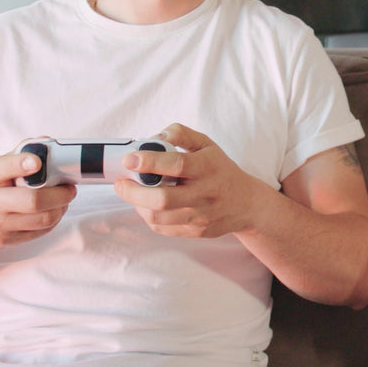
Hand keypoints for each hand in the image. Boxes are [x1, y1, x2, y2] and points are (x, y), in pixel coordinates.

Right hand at [0, 151, 75, 253]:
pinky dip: (52, 221)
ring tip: (63, 200)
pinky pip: (38, 232)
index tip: (36, 162)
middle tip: (69, 188)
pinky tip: (52, 212)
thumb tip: (47, 142)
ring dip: (61, 208)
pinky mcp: (2, 242)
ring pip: (41, 219)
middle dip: (59, 194)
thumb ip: (17, 154)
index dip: (19, 164)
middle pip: (32, 200)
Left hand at [115, 123, 264, 237]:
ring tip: (132, 192)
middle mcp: (205, 193)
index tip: (130, 159)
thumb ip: (181, 135)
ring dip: (138, 205)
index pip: (178, 165)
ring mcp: (200, 216)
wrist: (246, 204)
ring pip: (159, 218)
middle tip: (121, 182)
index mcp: (207, 167)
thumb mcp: (207, 144)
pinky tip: (146, 205)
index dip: (150, 162)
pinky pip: (163, 228)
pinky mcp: (195, 231)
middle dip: (134, 192)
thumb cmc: (220, 170)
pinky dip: (148, 216)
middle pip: (163, 199)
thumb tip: (154, 138)